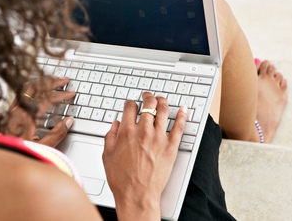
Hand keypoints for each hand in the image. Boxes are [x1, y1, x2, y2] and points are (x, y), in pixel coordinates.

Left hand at [4, 77, 75, 146]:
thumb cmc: (18, 155)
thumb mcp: (41, 148)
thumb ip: (56, 134)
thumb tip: (68, 121)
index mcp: (27, 118)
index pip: (47, 99)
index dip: (61, 94)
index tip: (71, 93)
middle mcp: (17, 110)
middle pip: (36, 88)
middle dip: (52, 82)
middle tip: (64, 80)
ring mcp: (11, 111)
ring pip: (26, 88)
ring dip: (40, 82)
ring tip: (51, 80)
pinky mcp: (7, 114)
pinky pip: (19, 93)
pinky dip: (30, 87)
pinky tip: (34, 88)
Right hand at [102, 92, 186, 219]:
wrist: (137, 195)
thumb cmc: (122, 179)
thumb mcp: (108, 156)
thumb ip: (110, 136)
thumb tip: (115, 125)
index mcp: (126, 132)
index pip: (130, 107)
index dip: (130, 103)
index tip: (131, 104)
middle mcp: (143, 132)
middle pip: (148, 104)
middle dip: (147, 97)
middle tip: (148, 96)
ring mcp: (159, 138)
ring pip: (164, 111)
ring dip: (162, 101)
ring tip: (162, 99)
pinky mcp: (171, 147)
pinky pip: (179, 127)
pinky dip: (182, 116)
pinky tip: (183, 110)